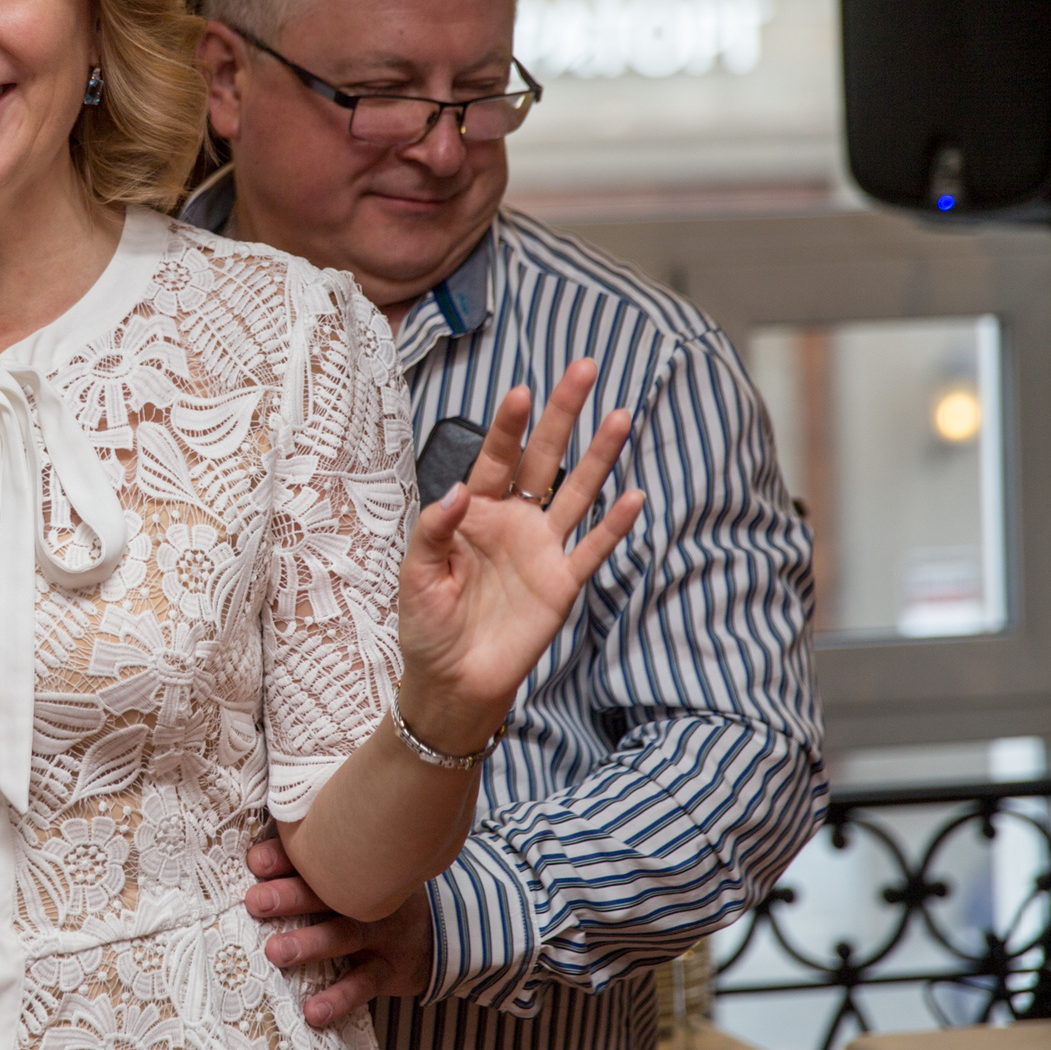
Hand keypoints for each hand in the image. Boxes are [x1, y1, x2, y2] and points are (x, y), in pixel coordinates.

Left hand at [245, 837, 430, 1026]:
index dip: (285, 857)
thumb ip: (306, 866)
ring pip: (343, 935)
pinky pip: (364, 983)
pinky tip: (313, 1011)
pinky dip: (340, 998)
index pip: (315, 857)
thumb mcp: (348, 876)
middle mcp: (364, 896)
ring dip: (310, 944)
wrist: (436, 929)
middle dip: (289, 896)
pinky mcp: (389, 968)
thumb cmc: (369, 898)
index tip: (255, 862)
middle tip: (256, 902)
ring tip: (276, 953)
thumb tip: (253, 857)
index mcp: (347, 868)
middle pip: (326, 892)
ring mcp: (380, 932)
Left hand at [395, 360, 643, 754]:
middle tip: (584, 368)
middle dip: (562, 414)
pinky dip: (614, 525)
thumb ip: (433, 530)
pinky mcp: (562, 583)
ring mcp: (542, 548)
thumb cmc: (428, 625)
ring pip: (576, 492)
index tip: (522, 390)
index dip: (509, 426)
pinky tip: (635, 497)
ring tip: (621, 416)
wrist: (453, 681)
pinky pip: (592, 548)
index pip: (495, 457)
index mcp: (473, 512)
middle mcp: (513, 520)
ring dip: (599, 456)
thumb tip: (457, 491)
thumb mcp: (415, 575)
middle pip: (543, 458)